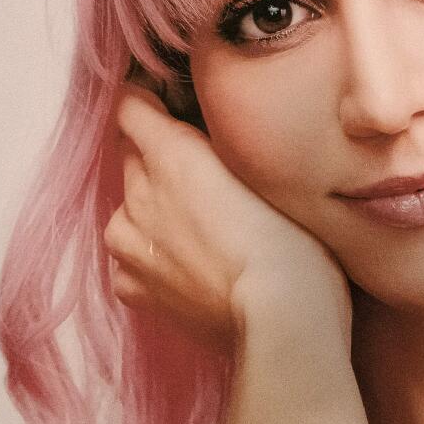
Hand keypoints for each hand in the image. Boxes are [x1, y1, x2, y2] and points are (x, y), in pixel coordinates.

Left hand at [103, 85, 345, 344]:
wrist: (282, 321)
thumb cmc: (295, 241)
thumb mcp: (267, 169)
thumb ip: (223, 144)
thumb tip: (204, 130)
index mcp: (169, 152)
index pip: (130, 106)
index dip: (150, 102)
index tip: (171, 108)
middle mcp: (136, 193)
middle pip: (133, 157)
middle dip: (161, 160)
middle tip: (207, 180)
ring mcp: (128, 245)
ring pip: (131, 210)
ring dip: (156, 211)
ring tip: (204, 234)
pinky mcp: (131, 287)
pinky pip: (133, 258)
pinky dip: (155, 258)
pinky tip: (195, 269)